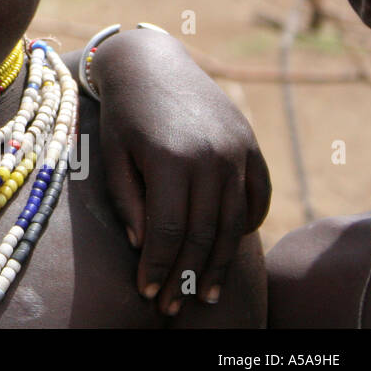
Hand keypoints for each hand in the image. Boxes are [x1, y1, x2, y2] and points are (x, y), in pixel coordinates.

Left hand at [89, 28, 270, 314]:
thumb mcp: (113, 156)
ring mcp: (237, 151)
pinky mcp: (250, 145)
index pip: (169, 232)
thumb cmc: (122, 115)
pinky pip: (257, 197)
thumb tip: (144, 247)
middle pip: (204, 235)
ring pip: (233, 223)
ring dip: (220, 263)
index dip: (158, 267)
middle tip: (173, 306)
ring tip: (207, 294)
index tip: (147, 293)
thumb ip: (128, 203)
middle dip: (187, 277)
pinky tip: (228, 247)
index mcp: (170, 160)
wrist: (151, 64)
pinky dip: (246, 226)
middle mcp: (210, 157)